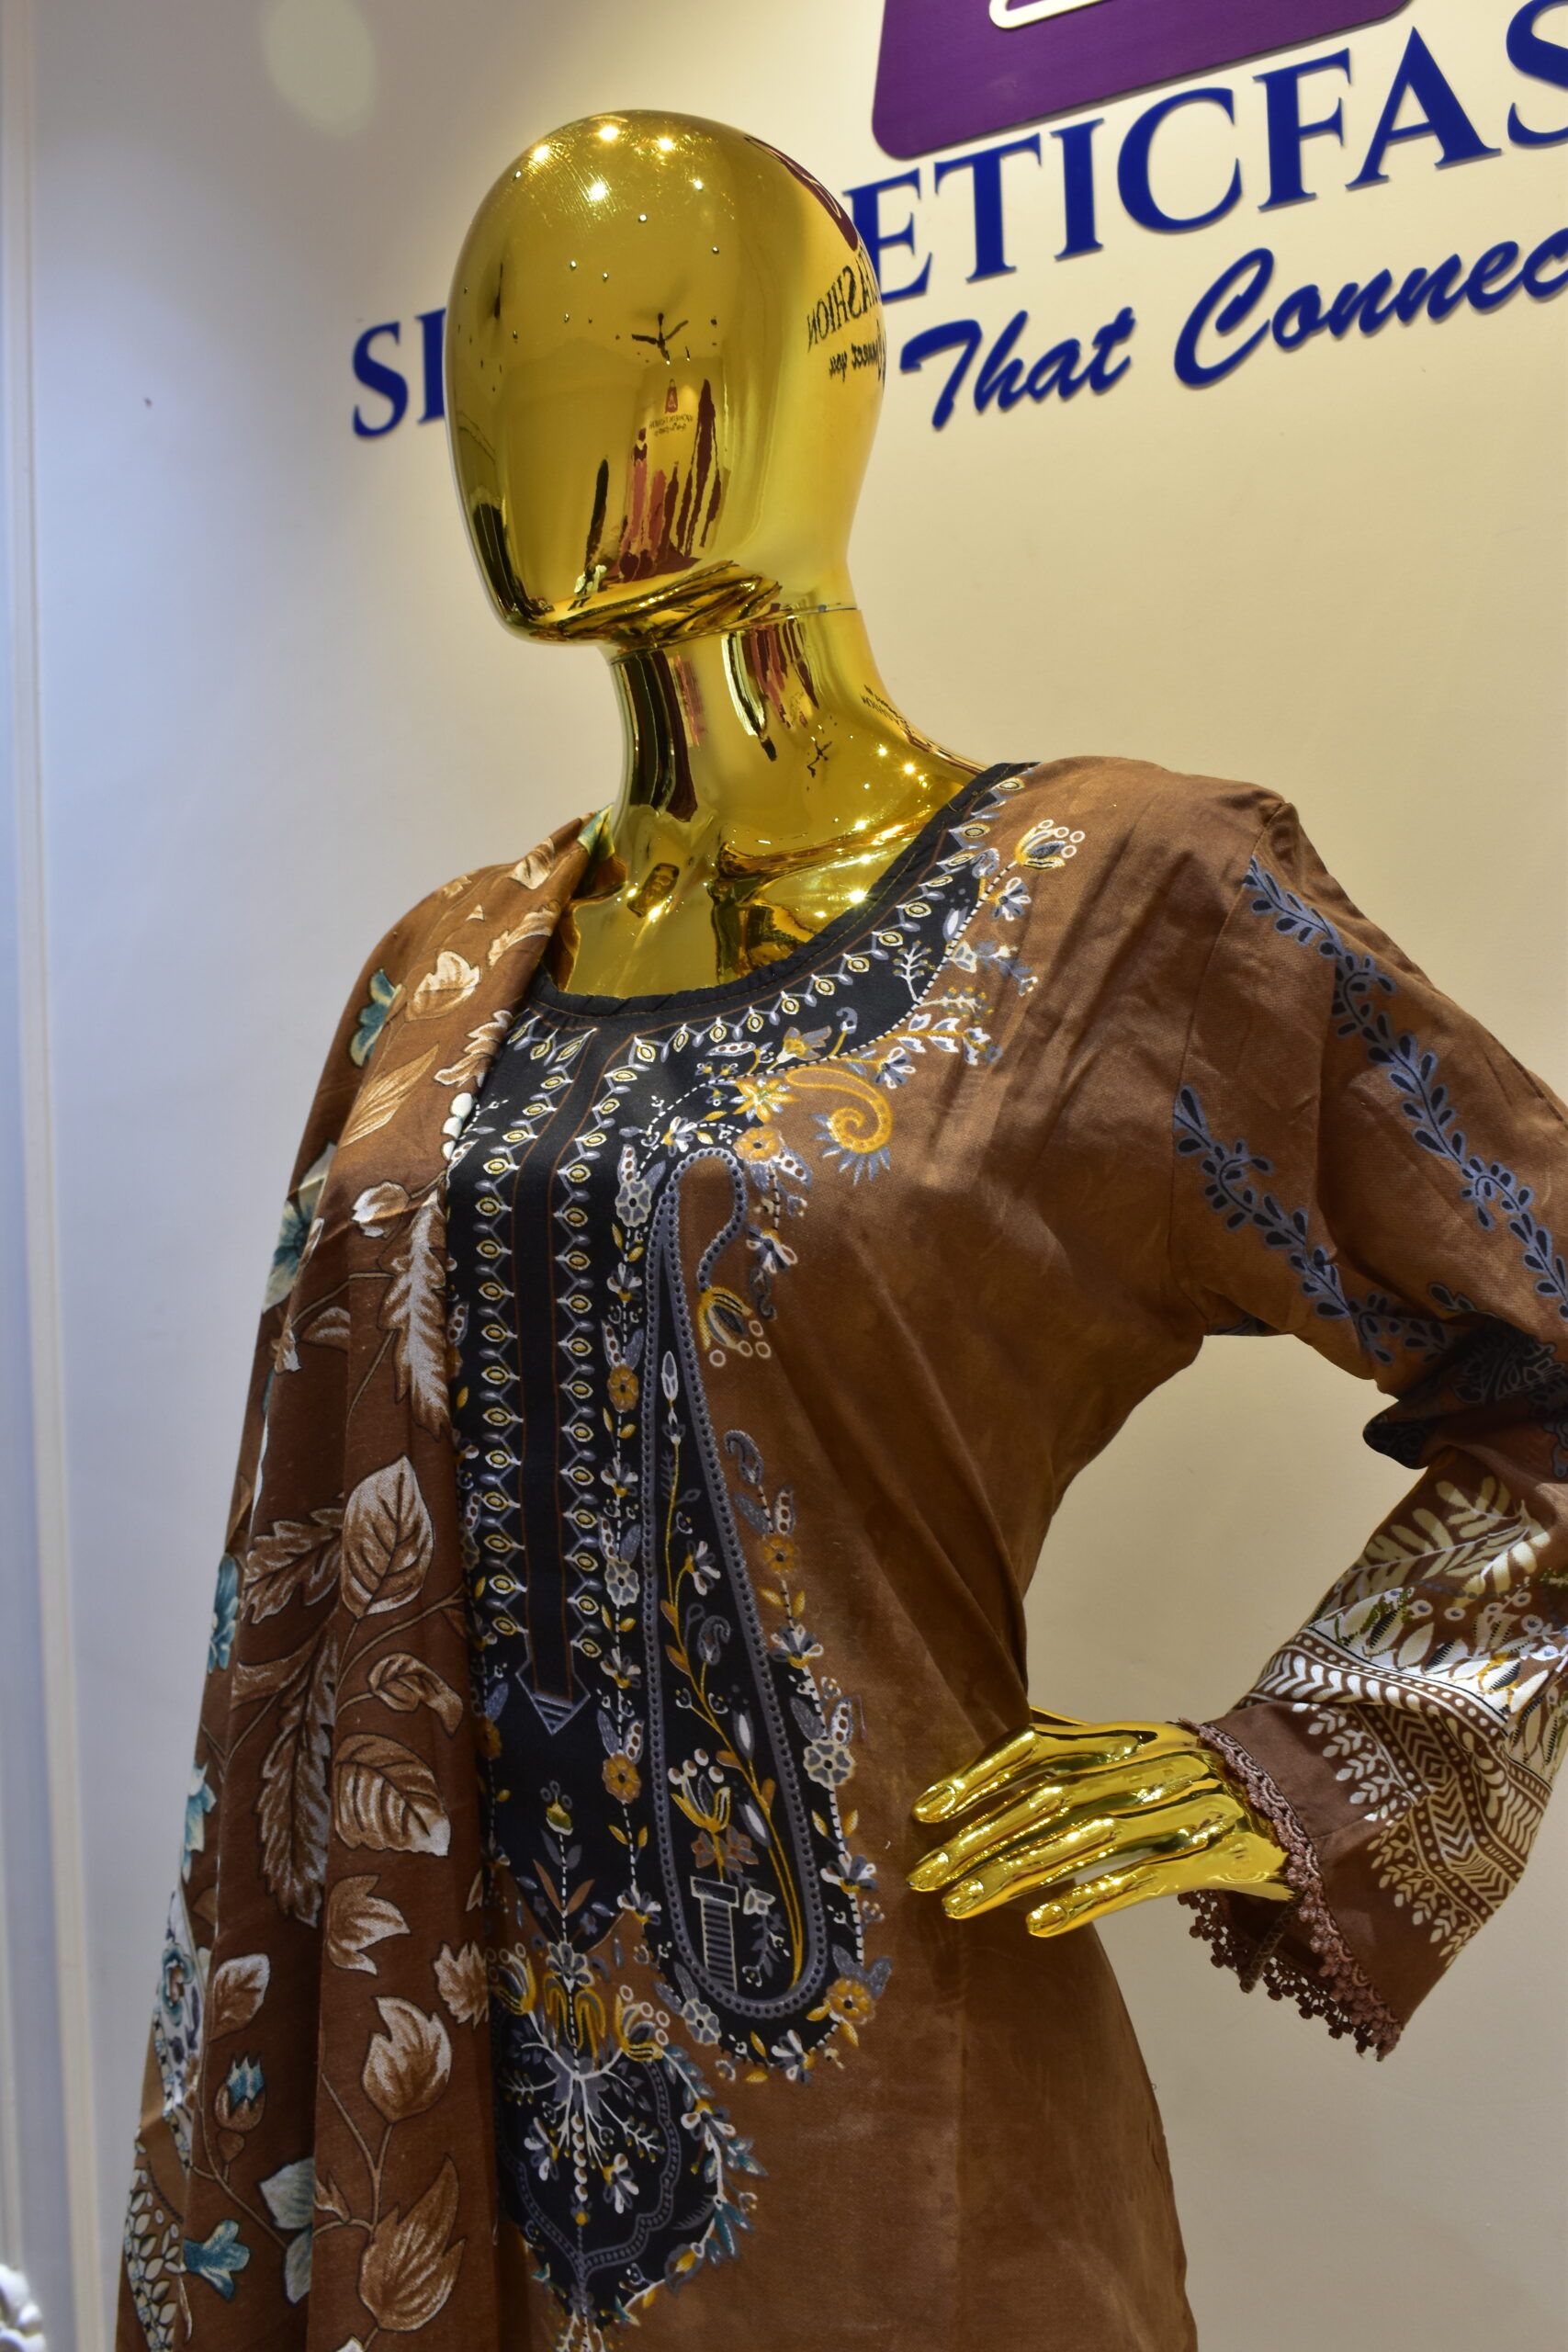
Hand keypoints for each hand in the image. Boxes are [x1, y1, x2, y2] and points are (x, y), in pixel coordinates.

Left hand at [909, 1709, 1292, 1939]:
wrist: (1312, 1793)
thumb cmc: (1203, 1777)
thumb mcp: (1141, 1746)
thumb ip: (1078, 1740)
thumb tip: (1009, 1726)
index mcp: (1124, 1737)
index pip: (1037, 1748)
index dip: (978, 1776)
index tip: (927, 1810)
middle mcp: (1148, 1766)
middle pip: (1049, 1799)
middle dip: (980, 1836)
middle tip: (927, 1873)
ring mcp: (1183, 1809)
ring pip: (1084, 1840)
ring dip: (1015, 1874)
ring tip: (962, 1904)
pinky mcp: (1214, 1856)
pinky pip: (1141, 1879)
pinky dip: (1087, 1900)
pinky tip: (1039, 1924)